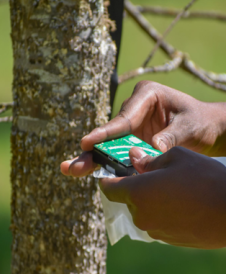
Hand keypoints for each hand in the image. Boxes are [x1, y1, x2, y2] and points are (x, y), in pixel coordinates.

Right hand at [60, 81, 225, 176]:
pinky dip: (103, 164)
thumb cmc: (202, 122)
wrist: (210, 130)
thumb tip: (152, 149)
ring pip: (107, 145)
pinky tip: (84, 172)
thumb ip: (170, 138)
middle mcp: (133, 109)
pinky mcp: (130, 141)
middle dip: (91, 150)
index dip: (105, 133)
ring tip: (69, 170)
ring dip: (91, 160)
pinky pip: (115, 154)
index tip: (87, 143)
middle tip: (72, 165)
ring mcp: (130, 126)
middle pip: (109, 133)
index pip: (124, 118)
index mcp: (146, 95)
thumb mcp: (191, 127)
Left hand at [100, 146, 225, 248]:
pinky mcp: (168, 240)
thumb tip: (132, 157)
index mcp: (136, 193)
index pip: (108, 188)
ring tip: (178, 190)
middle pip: (127, 199)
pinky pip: (158, 222)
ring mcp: (154, 230)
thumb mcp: (177, 158)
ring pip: (144, 211)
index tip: (117, 171)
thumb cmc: (206, 180)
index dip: (109, 178)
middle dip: (137, 187)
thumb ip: (149, 160)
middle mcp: (140, 215)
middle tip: (159, 176)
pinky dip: (165, 213)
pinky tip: (185, 205)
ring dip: (153, 201)